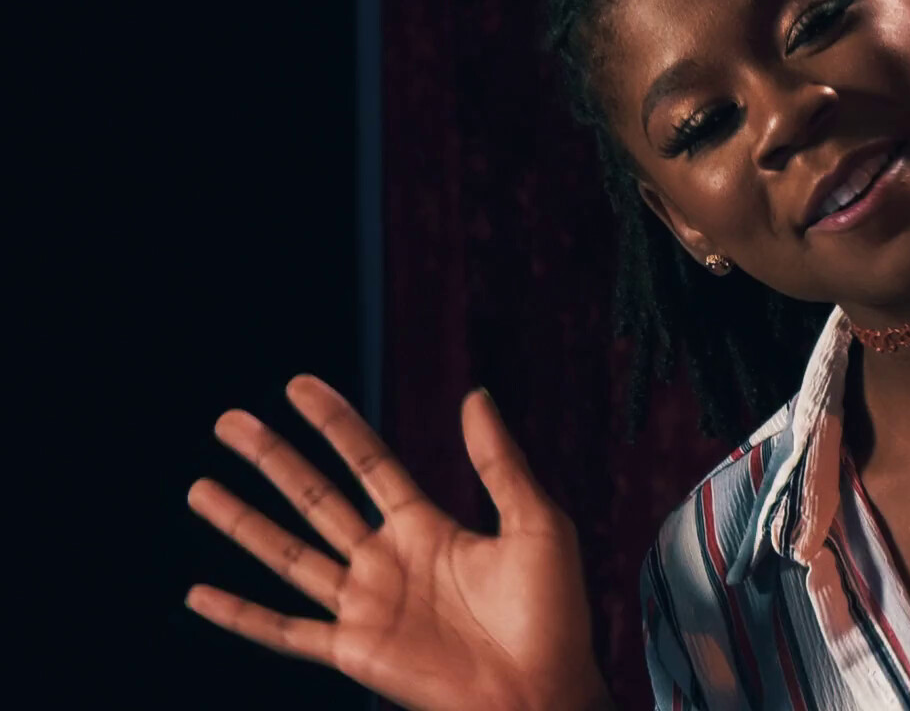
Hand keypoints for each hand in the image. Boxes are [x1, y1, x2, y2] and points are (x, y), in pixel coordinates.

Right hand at [186, 375, 612, 710]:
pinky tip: (199, 595)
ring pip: (289, 554)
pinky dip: (241, 616)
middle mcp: (388, 562)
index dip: (335, 424)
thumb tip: (476, 395)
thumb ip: (500, 462)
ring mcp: (367, 607)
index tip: (298, 386)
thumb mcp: (536, 523)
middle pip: (317, 498)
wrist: (546, 692)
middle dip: (274, 459)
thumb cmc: (553, 615)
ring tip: (199, 487)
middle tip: (229, 422)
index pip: (369, 464)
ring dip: (244, 522)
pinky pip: (286, 632)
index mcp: (429, 529)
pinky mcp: (355, 653)